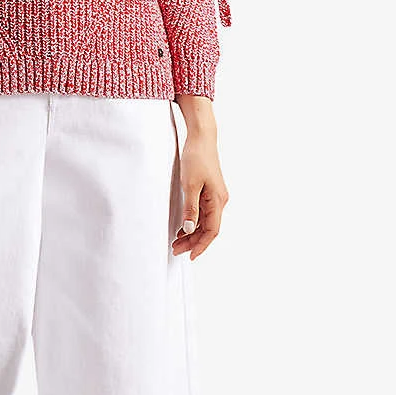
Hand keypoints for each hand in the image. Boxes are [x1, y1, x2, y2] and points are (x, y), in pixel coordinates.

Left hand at [172, 95, 228, 260]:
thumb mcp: (190, 184)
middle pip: (208, 229)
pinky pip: (203, 213)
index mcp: (217, 201)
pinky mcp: (209, 191)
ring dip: (192, 233)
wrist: (201, 137)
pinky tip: (182, 227)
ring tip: (176, 242)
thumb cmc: (196, 157)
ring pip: (205, 222)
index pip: (211, 231)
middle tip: (175, 250)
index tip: (189, 256)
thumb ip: (190, 208)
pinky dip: (193, 222)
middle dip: (193, 242)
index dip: (201, 246)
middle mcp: (220, 201)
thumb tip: (190, 229)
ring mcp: (215, 196)